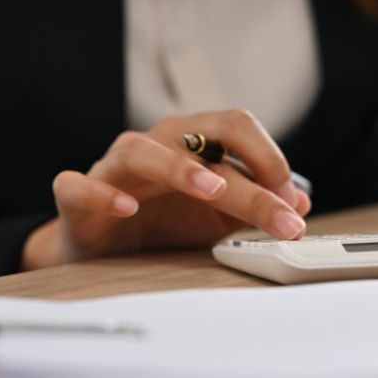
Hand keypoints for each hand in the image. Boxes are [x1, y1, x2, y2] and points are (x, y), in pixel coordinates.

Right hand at [22, 110, 311, 269]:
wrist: (106, 249)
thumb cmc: (164, 222)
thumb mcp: (219, 217)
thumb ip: (255, 206)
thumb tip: (301, 202)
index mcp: (193, 141)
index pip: (237, 128)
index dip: (272, 160)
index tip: (294, 202)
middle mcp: (157, 144)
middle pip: (203, 140)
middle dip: (249, 178)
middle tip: (281, 213)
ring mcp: (114, 166)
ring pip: (140, 150)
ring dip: (178, 168)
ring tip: (212, 190)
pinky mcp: (76, 194)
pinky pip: (81, 185)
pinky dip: (103, 194)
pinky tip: (127, 209)